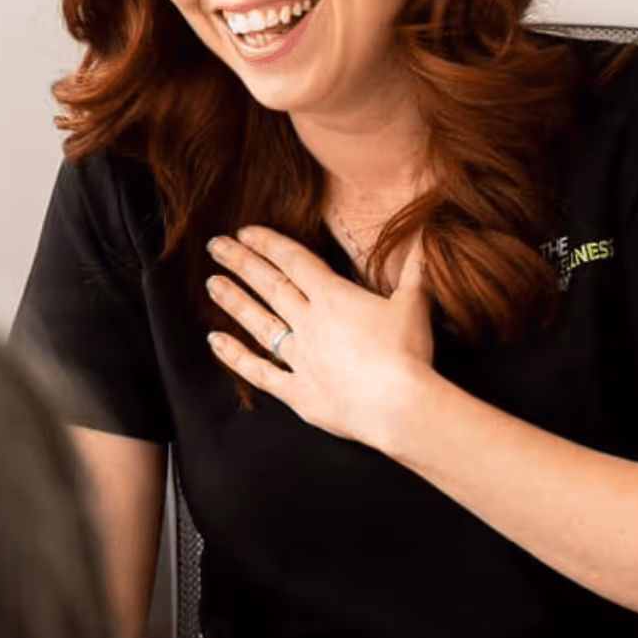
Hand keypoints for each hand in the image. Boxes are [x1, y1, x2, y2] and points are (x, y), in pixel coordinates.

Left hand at [205, 227, 435, 449]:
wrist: (400, 404)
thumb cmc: (409, 354)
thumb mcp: (415, 302)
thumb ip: (415, 268)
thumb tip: (425, 234)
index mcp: (333, 297)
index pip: (294, 261)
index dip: (268, 243)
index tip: (246, 232)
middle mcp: (309, 323)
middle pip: (269, 286)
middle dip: (241, 263)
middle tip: (215, 246)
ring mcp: (300, 357)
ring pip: (259, 323)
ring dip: (234, 302)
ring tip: (211, 284)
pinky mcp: (297, 392)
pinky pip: (259, 372)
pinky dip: (235, 357)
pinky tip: (214, 342)